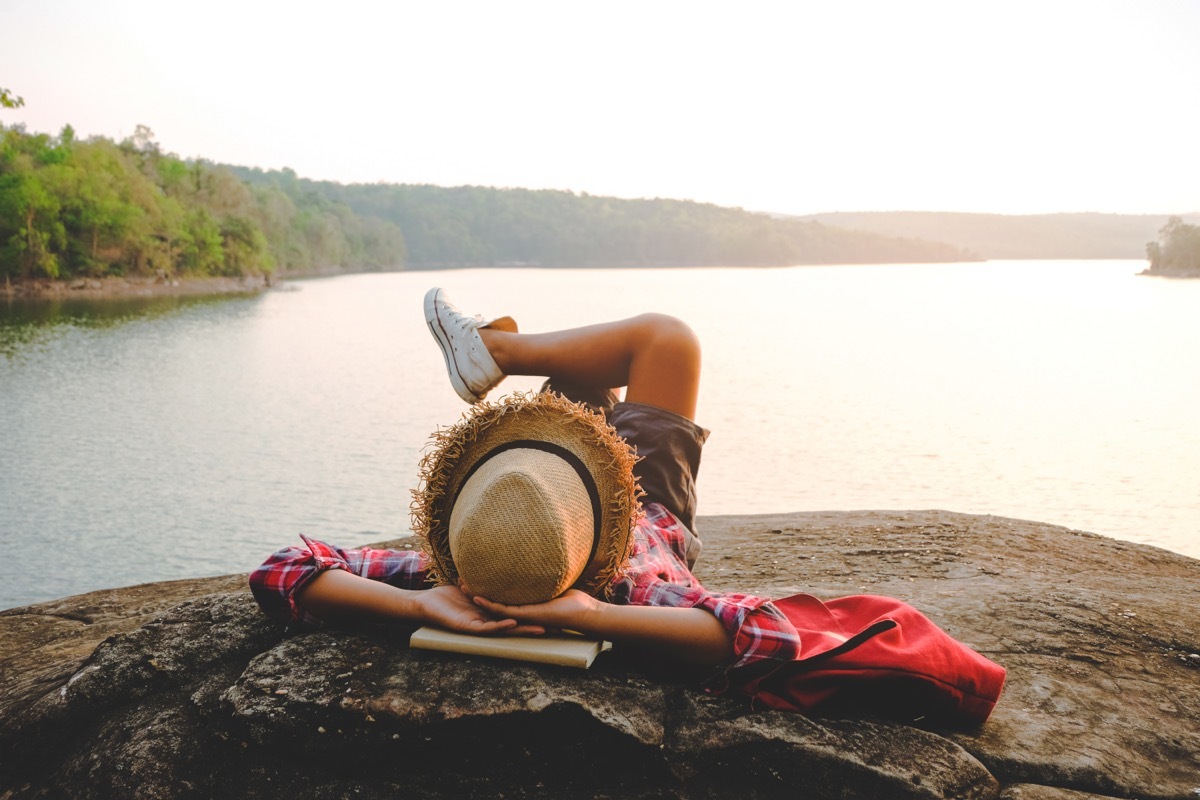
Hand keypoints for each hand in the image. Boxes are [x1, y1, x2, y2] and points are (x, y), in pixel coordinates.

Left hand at [414, 585, 544, 635]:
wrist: (426, 605)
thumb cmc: (447, 596)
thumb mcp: (471, 585)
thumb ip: (485, 580)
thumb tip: (498, 565)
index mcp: (489, 614)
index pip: (515, 615)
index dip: (531, 614)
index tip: (549, 611)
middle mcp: (487, 622)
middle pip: (515, 625)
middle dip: (533, 626)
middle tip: (553, 626)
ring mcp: (479, 627)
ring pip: (504, 629)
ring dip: (521, 629)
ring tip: (539, 628)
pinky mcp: (469, 628)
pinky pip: (487, 627)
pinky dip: (500, 625)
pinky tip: (512, 621)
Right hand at [470, 588, 601, 634]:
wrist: (582, 614)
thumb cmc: (573, 601)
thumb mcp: (554, 585)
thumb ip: (543, 578)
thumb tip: (540, 562)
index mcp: (526, 607)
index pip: (504, 599)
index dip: (490, 591)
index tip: (477, 580)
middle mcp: (521, 613)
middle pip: (495, 603)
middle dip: (479, 593)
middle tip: (463, 584)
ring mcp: (522, 615)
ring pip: (494, 607)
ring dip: (479, 598)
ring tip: (464, 588)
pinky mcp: (525, 615)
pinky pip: (503, 610)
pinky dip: (489, 604)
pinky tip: (476, 596)